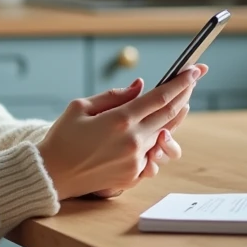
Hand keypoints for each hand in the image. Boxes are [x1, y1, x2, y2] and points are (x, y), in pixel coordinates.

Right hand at [37, 64, 204, 200]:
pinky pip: (154, 154)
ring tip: (182, 103)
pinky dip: (159, 140)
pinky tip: (162, 129)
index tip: (194, 70)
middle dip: (185, 94)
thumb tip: (141, 86)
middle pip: (170, 114)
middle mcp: (133, 141)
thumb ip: (114, 95)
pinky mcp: (134, 175)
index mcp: (119, 120)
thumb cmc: (62, 138)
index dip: (180, 82)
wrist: (52, 175)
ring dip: (176, 117)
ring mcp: (136, 160)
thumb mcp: (80, 107)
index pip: (160, 97)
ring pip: (166, 134)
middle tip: (194, 80)